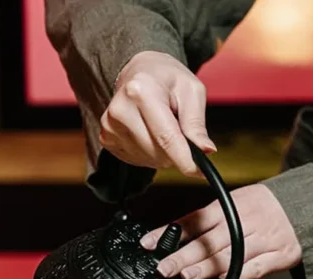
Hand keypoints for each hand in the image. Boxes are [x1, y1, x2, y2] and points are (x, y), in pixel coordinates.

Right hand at [100, 51, 215, 176]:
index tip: (199, 173)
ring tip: (165, 129)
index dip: (185, 160)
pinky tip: (151, 134)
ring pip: (147, 159)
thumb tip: (206, 151)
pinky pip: (135, 160)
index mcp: (141, 91)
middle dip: (177, 153)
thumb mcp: (192, 91)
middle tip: (182, 134)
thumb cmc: (169, 79)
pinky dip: (149, 154)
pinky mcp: (106, 136)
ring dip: (163, 154)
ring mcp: (109, 124)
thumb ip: (197, 123)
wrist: (141, 71)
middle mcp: (120, 108)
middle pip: (157, 152)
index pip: (166, 137)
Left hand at [140, 184, 301, 278]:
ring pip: (231, 255)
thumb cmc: (265, 209)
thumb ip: (211, 220)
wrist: (307, 207)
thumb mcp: (237, 203)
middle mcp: (247, 219)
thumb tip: (175, 237)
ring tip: (185, 276)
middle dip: (184, 254)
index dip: (170, 232)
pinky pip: (256, 268)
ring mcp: (266, 237)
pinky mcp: (282, 254)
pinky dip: (238, 276)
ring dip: (207, 268)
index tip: (148, 244)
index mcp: (232, 204)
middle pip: (211, 239)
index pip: (195, 219)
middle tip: (164, 267)